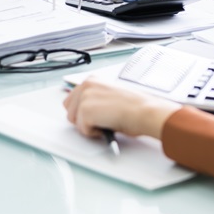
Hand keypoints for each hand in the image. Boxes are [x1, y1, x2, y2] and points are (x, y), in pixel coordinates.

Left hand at [64, 80, 179, 139]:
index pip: (72, 99)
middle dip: (82, 120)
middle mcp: (86, 85)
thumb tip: (85, 112)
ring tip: (106, 122)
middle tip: (100, 121)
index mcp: (92, 80)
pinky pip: (83, 130)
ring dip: (88, 126)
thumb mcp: (110, 96)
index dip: (82, 112)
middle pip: (69, 111)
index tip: (93, 116)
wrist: (144, 111)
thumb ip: (95, 99)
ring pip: (74, 121)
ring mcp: (84, 97)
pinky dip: (94, 133)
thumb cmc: (135, 106)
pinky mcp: (85, 111)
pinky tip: (108, 125)